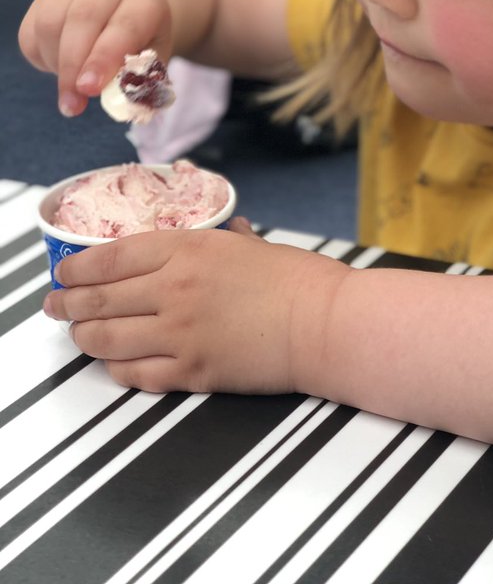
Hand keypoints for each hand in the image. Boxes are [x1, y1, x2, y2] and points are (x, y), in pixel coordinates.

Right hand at [18, 0, 173, 116]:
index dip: (105, 58)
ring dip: (56, 64)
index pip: (124, 25)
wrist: (125, 7)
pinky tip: (60, 68)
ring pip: (51, 23)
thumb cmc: (142, 40)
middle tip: (73, 101)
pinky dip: (42, 58)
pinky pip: (32, 32)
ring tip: (71, 88)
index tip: (90, 90)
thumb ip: (139, 80)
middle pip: (83, 17)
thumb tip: (121, 105)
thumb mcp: (152, 59)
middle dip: (74, 64)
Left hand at [42, 224, 349, 394]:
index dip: (77, 267)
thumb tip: (224, 231)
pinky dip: (116, 369)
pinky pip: (133, 374)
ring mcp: (178, 333)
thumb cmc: (297, 280)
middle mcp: (174, 289)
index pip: (110, 257)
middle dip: (67, 304)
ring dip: (83, 337)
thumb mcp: (251, 244)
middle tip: (55, 306)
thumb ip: (223, 238)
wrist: (323, 323)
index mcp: (189, 248)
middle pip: (97, 299)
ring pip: (105, 339)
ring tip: (78, 335)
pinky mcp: (190, 372)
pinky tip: (115, 362)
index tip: (64, 272)